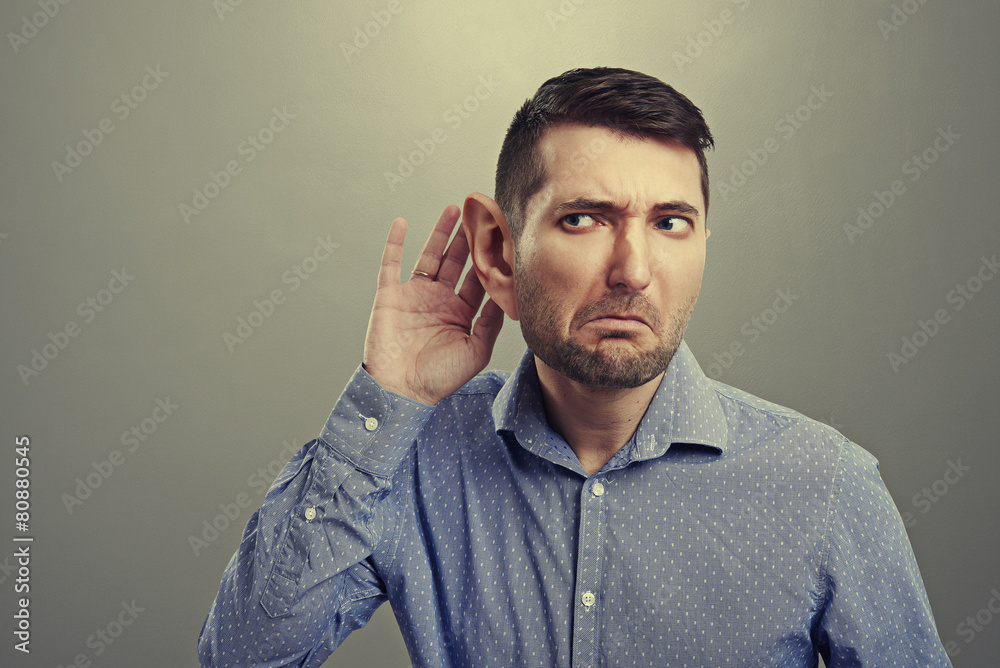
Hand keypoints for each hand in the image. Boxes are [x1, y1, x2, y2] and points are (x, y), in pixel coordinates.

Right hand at [362, 205, 504, 404]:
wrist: (401, 391)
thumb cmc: (440, 378)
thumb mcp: (476, 351)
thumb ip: (491, 322)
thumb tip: (507, 296)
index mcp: (460, 313)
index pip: (478, 279)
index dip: (489, 259)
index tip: (503, 237)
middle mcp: (439, 300)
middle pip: (457, 262)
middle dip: (469, 239)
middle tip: (482, 214)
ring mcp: (414, 296)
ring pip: (430, 256)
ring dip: (440, 233)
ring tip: (454, 210)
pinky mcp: (390, 295)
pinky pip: (391, 264)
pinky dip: (395, 243)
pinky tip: (402, 223)